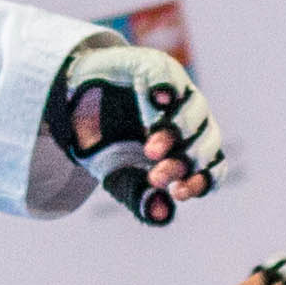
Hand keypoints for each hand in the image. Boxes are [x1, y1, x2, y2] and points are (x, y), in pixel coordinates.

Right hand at [47, 42, 230, 225]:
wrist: (74, 104)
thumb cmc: (107, 141)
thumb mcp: (119, 175)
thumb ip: (140, 197)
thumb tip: (163, 217)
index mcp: (189, 149)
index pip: (212, 168)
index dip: (201, 181)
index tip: (177, 193)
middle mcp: (192, 121)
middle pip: (206, 142)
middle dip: (184, 162)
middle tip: (156, 176)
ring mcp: (178, 91)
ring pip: (197, 110)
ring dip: (177, 132)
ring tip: (152, 150)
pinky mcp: (157, 67)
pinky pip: (169, 76)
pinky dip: (167, 87)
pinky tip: (159, 99)